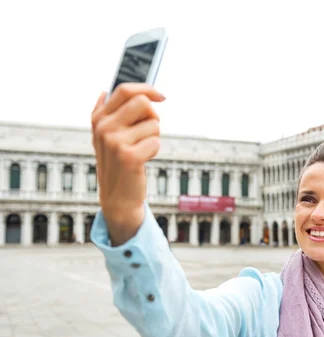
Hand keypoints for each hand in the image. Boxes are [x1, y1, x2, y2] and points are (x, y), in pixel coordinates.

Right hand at [91, 83, 165, 245]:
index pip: (125, 90)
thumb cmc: (116, 164)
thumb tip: (104, 91)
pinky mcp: (129, 156)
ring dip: (154, 136)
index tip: (161, 96)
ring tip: (141, 149)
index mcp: (99, 118)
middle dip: (153, 116)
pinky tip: (143, 160)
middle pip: (142, 102)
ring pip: (153, 123)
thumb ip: (104, 113)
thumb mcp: (104, 137)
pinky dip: (154, 150)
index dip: (147, 89)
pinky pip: (156, 141)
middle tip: (148, 131)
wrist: (117, 197)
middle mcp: (104, 127)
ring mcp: (114, 142)